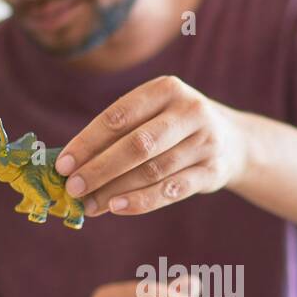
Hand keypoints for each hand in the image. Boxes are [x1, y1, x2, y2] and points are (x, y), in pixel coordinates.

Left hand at [56, 76, 249, 215]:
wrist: (234, 141)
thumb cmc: (175, 128)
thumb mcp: (153, 115)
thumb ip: (118, 133)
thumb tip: (71, 165)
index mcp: (166, 89)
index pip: (118, 116)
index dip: (87, 142)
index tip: (63, 165)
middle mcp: (189, 111)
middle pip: (136, 145)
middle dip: (99, 169)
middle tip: (73, 189)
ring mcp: (204, 142)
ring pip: (152, 171)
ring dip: (115, 190)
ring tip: (90, 205)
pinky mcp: (213, 171)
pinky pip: (172, 190)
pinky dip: (142, 201)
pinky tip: (117, 207)